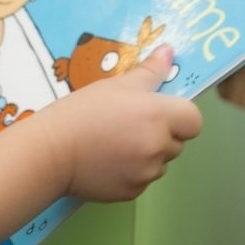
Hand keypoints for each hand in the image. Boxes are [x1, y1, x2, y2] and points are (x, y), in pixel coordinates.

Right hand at [36, 44, 202, 201]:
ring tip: (111, 143)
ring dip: (145, 154)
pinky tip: (104, 160)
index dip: (179, 115)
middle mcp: (158, 146)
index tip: (156, 111)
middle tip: (126, 124)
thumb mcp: (113, 85)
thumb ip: (148, 71)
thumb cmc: (79, 112)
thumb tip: (169, 53)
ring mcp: (147, 173)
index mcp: (157, 115)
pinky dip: (129, 171)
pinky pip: (142, 179)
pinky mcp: (133, 192)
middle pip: (177, 141)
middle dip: (160, 134)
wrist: (50, 151)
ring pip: (159, 162)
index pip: (193, 120)